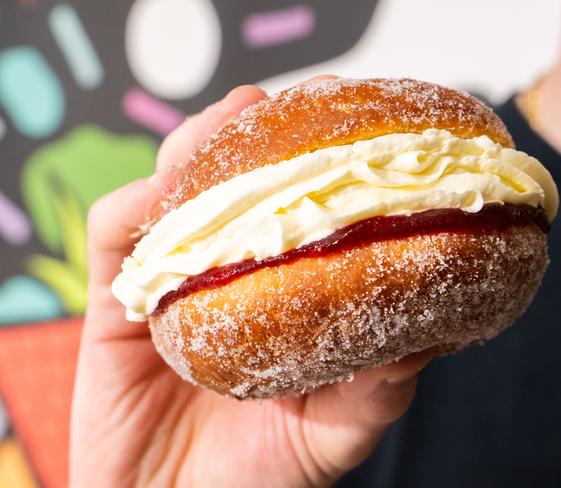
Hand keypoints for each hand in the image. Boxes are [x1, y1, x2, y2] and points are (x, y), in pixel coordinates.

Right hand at [70, 79, 433, 486]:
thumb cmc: (259, 478)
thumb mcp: (333, 433)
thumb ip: (376, 389)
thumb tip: (429, 332)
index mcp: (279, 297)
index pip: (299, 214)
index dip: (320, 168)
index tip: (353, 129)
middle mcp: (228, 280)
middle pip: (236, 189)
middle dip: (257, 139)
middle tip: (287, 104)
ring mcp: (171, 286)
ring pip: (176, 196)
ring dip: (198, 151)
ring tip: (229, 122)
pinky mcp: (115, 307)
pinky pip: (115, 242)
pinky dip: (134, 209)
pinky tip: (161, 196)